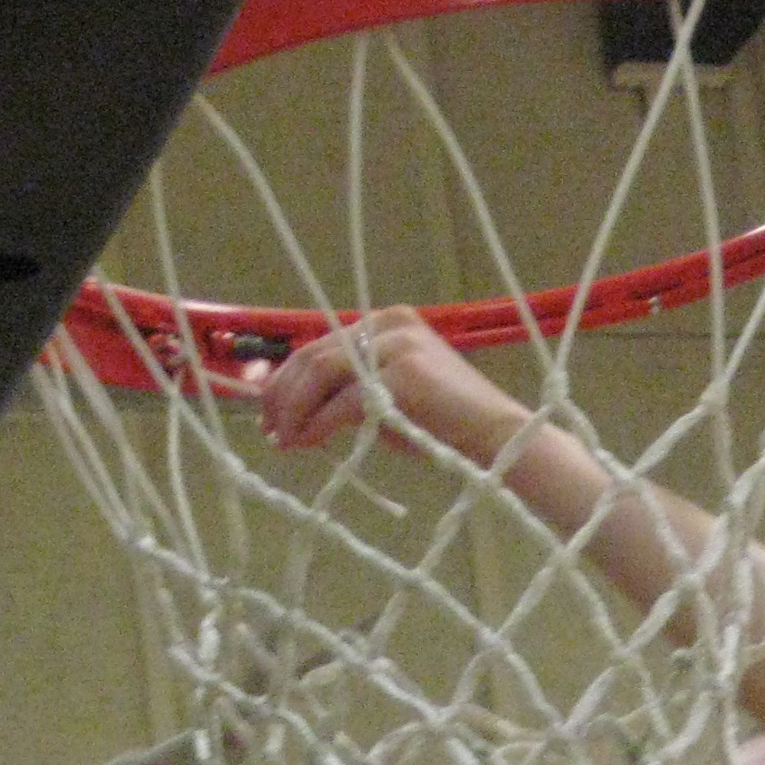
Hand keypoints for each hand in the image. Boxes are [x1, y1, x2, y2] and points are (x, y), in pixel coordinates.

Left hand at [250, 305, 530, 464]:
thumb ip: (349, 390)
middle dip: (282, 394)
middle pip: (313, 355)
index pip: (319, 343)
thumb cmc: (444, 425)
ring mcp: (395, 346)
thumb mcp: (389, 397)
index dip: (286, 377)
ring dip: (293, 410)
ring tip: (282, 440)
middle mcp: (388, 324)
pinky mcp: (401, 375)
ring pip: (321, 374)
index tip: (267, 409)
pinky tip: (304, 442)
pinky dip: (316, 425)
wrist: (496, 437)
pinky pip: (342, 403)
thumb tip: (296, 409)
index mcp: (385, 322)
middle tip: (267, 429)